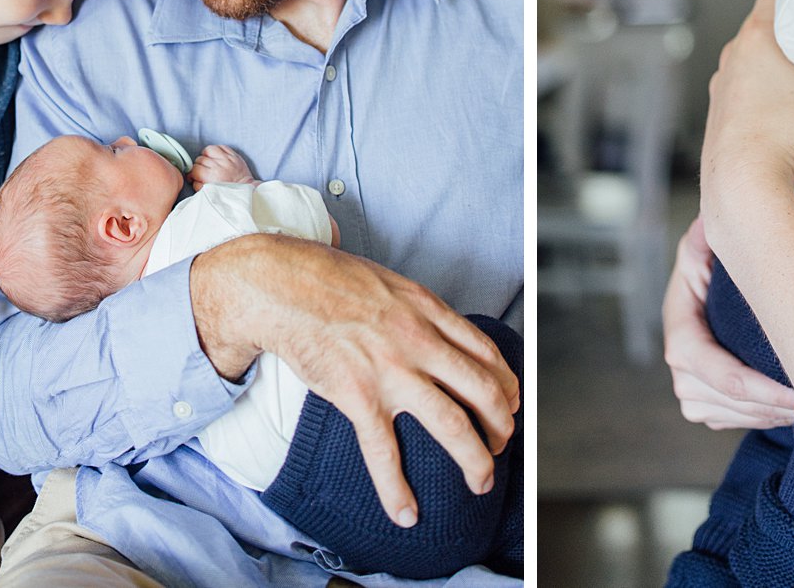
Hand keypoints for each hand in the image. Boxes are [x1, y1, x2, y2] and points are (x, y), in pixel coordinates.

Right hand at [189, 144, 256, 188]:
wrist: (245, 189)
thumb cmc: (227, 192)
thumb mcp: (209, 192)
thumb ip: (197, 184)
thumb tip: (191, 176)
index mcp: (211, 176)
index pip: (194, 169)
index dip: (192, 173)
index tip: (194, 176)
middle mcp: (219, 165)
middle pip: (200, 159)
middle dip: (199, 165)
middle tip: (202, 171)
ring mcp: (227, 159)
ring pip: (209, 149)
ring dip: (206, 155)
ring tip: (209, 161)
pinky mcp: (234, 155)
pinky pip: (221, 146)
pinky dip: (217, 149)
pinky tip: (217, 156)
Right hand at [190, 235, 518, 527]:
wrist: (282, 286)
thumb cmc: (331, 280)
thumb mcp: (391, 284)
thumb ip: (418, 311)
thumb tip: (437, 330)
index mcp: (429, 310)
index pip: (486, 353)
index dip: (507, 385)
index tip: (511, 403)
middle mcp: (420, 340)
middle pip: (484, 391)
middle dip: (502, 425)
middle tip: (501, 445)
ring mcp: (392, 370)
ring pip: (452, 423)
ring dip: (475, 458)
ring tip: (482, 481)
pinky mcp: (358, 395)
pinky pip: (384, 451)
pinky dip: (396, 487)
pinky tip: (406, 512)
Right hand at [663, 216, 793, 429]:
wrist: (724, 280)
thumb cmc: (722, 261)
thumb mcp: (711, 244)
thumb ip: (708, 239)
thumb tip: (708, 225)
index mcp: (678, 319)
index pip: (697, 360)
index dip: (742, 383)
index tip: (789, 393)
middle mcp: (678, 356)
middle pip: (710, 397)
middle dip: (760, 406)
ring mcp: (687, 381)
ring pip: (719, 414)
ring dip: (762, 416)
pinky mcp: (704, 399)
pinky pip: (725, 420)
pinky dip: (755, 420)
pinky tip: (784, 410)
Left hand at [700, 0, 793, 258]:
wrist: (741, 188)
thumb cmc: (787, 138)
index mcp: (758, 34)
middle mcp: (735, 53)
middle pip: (773, 17)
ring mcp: (724, 83)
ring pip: (760, 54)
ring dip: (788, 57)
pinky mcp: (721, 113)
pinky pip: (749, 85)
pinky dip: (771, 86)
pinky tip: (793, 106)